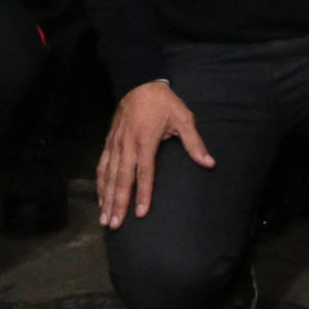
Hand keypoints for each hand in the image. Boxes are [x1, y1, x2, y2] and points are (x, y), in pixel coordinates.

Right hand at [96, 78, 213, 227]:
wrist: (139, 83)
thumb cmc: (164, 103)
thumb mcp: (183, 118)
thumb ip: (194, 143)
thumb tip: (209, 163)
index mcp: (146, 140)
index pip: (144, 173)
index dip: (143, 194)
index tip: (141, 214)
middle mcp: (127, 145)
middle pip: (121, 179)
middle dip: (118, 204)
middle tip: (114, 225)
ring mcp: (115, 144)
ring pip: (108, 176)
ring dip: (106, 198)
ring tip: (105, 219)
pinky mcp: (108, 142)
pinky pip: (101, 166)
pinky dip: (100, 184)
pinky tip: (100, 198)